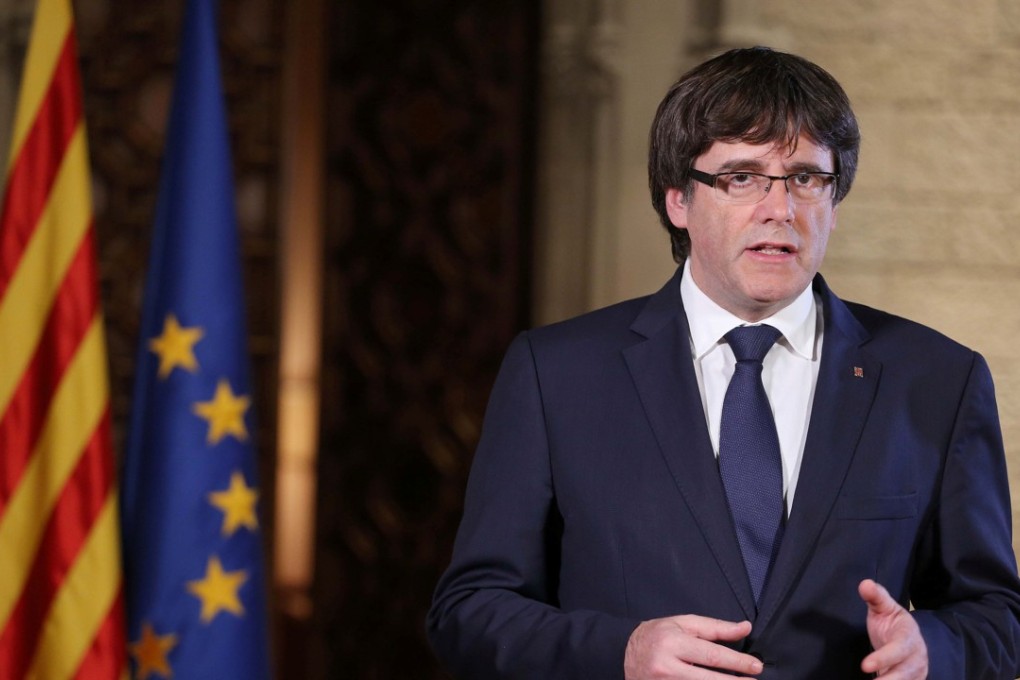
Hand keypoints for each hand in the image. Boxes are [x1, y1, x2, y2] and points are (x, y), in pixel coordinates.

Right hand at [623, 614, 762, 678]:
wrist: (623, 652)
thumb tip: (745, 628)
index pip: (711, 654)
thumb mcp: (683, 623)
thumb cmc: (657, 635)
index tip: (756, 666)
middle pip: (708, 679)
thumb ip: (715, 628)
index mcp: (673, 642)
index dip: (737, 662)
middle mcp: (666, 666)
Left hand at [858, 579, 927, 677]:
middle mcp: (915, 659)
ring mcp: (915, 674)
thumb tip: (865, 584)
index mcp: (908, 638)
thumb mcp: (885, 607)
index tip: (865, 665)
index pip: (897, 650)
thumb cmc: (893, 623)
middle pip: (903, 674)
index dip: (882, 658)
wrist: (911, 639)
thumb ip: (876, 597)